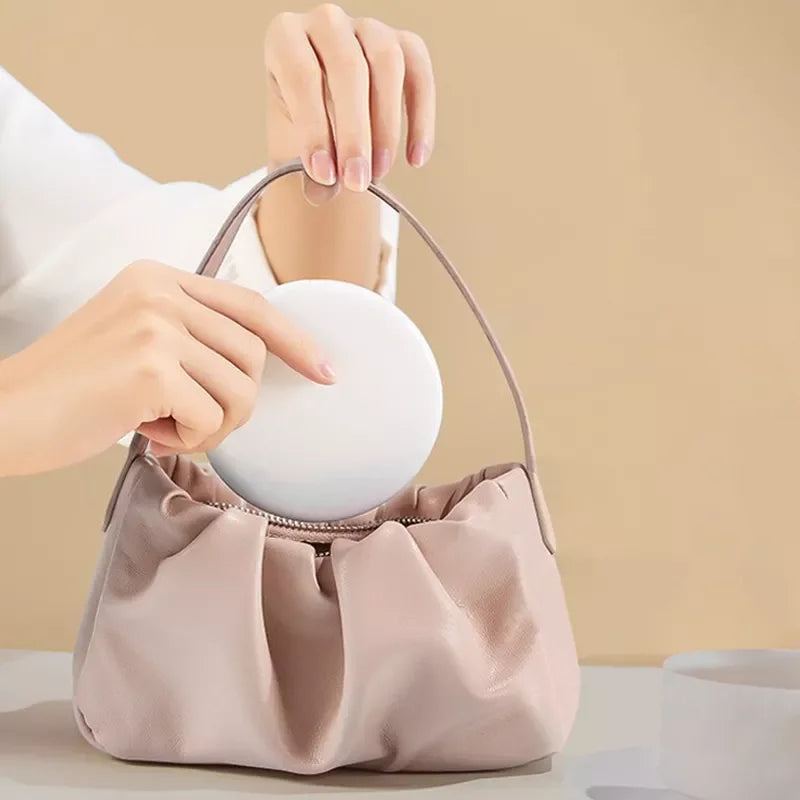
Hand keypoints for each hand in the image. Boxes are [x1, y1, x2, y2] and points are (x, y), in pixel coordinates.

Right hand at [0, 261, 332, 475]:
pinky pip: (212, 416)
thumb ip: (191, 336)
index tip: (325, 370)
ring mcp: (155, 325)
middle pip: (252, 354)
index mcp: (158, 278)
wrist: (5, 413)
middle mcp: (159, 291)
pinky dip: (189, 439)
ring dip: (213, 424)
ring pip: (241, 388)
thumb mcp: (136, 339)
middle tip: (191, 421)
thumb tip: (257, 364)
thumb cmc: (73, 389)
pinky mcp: (149, 366)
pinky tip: (148, 431)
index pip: (251, 305)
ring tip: (165, 425)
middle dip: (236, 402)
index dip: (295, 340)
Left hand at [263, 3, 434, 203]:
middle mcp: (326, 23)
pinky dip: (421, 120)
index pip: (301, 75)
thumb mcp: (292, 142)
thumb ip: (303, 166)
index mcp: (286, 37)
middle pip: (348, 69)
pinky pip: (420, 76)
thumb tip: (320, 193)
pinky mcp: (404, 44)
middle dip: (354, 134)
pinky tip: (416, 159)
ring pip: (387, 64)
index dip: (313, 128)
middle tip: (357, 182)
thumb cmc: (305, 122)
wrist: (325, 109)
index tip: (323, 175)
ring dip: (387, 125)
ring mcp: (368, 28)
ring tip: (380, 173)